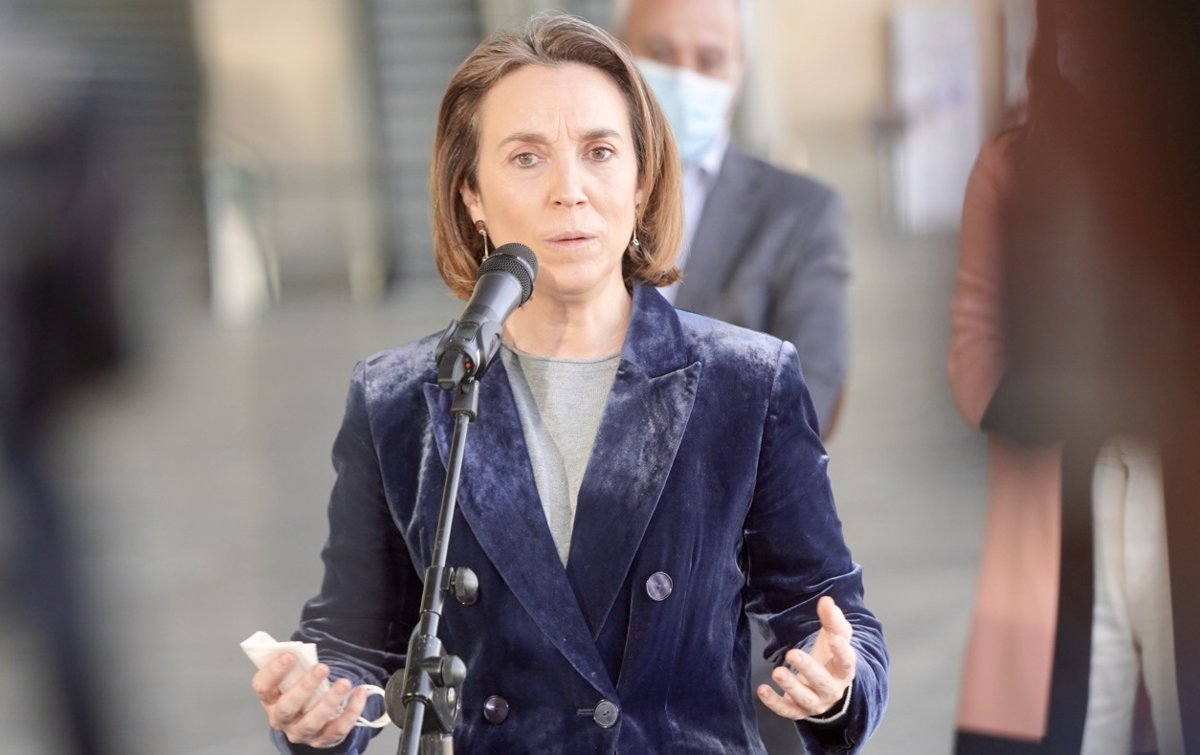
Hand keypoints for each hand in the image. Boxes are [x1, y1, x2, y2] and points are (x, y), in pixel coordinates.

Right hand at [251, 652, 368, 747]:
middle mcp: (282, 719)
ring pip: (312, 722)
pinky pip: (337, 729)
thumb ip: (294, 664)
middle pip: (287, 707)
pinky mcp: (322, 740)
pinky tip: (360, 693)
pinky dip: (351, 712)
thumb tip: (301, 648)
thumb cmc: (300, 689)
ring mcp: (301, 732)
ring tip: (344, 683)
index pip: (263, 687)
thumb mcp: (292, 677)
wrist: (310, 718)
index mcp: (270, 700)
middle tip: (322, 667)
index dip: (274, 671)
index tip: (290, 655)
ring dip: (330, 701)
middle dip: (305, 686)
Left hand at [756, 595, 855, 719]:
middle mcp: (831, 689)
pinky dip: (774, 703)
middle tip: (792, 653)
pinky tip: (762, 690)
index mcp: (843, 671)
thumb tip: (826, 601)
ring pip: (805, 699)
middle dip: (808, 669)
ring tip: (777, 672)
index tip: (834, 638)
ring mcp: (815, 702)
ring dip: (791, 686)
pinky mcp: (798, 710)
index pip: (846, 662)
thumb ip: (832, 619)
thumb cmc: (830, 657)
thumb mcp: (834, 637)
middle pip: (823, 682)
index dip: (842, 651)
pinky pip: (787, 710)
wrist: (826, 687)